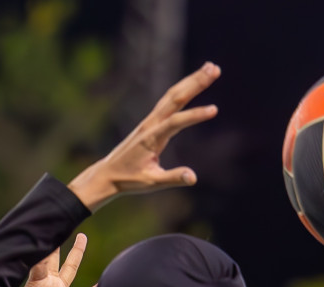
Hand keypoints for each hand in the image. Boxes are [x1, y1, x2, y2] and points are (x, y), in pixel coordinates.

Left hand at [0, 234, 95, 286]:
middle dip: (58, 240)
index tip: (48, 229)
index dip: (44, 247)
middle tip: (62, 219)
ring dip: (76, 254)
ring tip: (82, 237)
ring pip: (70, 270)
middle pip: (54, 258)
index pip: (40, 262)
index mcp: (33, 285)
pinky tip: (103, 283)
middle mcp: (47, 286)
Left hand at [68, 62, 220, 210]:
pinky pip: (168, 100)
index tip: (214, 110)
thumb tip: (193, 178)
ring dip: (191, 80)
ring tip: (211, 68)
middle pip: (175, 98)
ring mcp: (150, 120)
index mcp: (151, 139)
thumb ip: (173, 178)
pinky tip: (194, 81)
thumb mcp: (152, 182)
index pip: (175, 123)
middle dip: (196, 83)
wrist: (107, 174)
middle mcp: (151, 124)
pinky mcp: (151, 121)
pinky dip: (182, 88)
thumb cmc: (128, 179)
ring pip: (172, 95)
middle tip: (215, 69)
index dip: (194, 116)